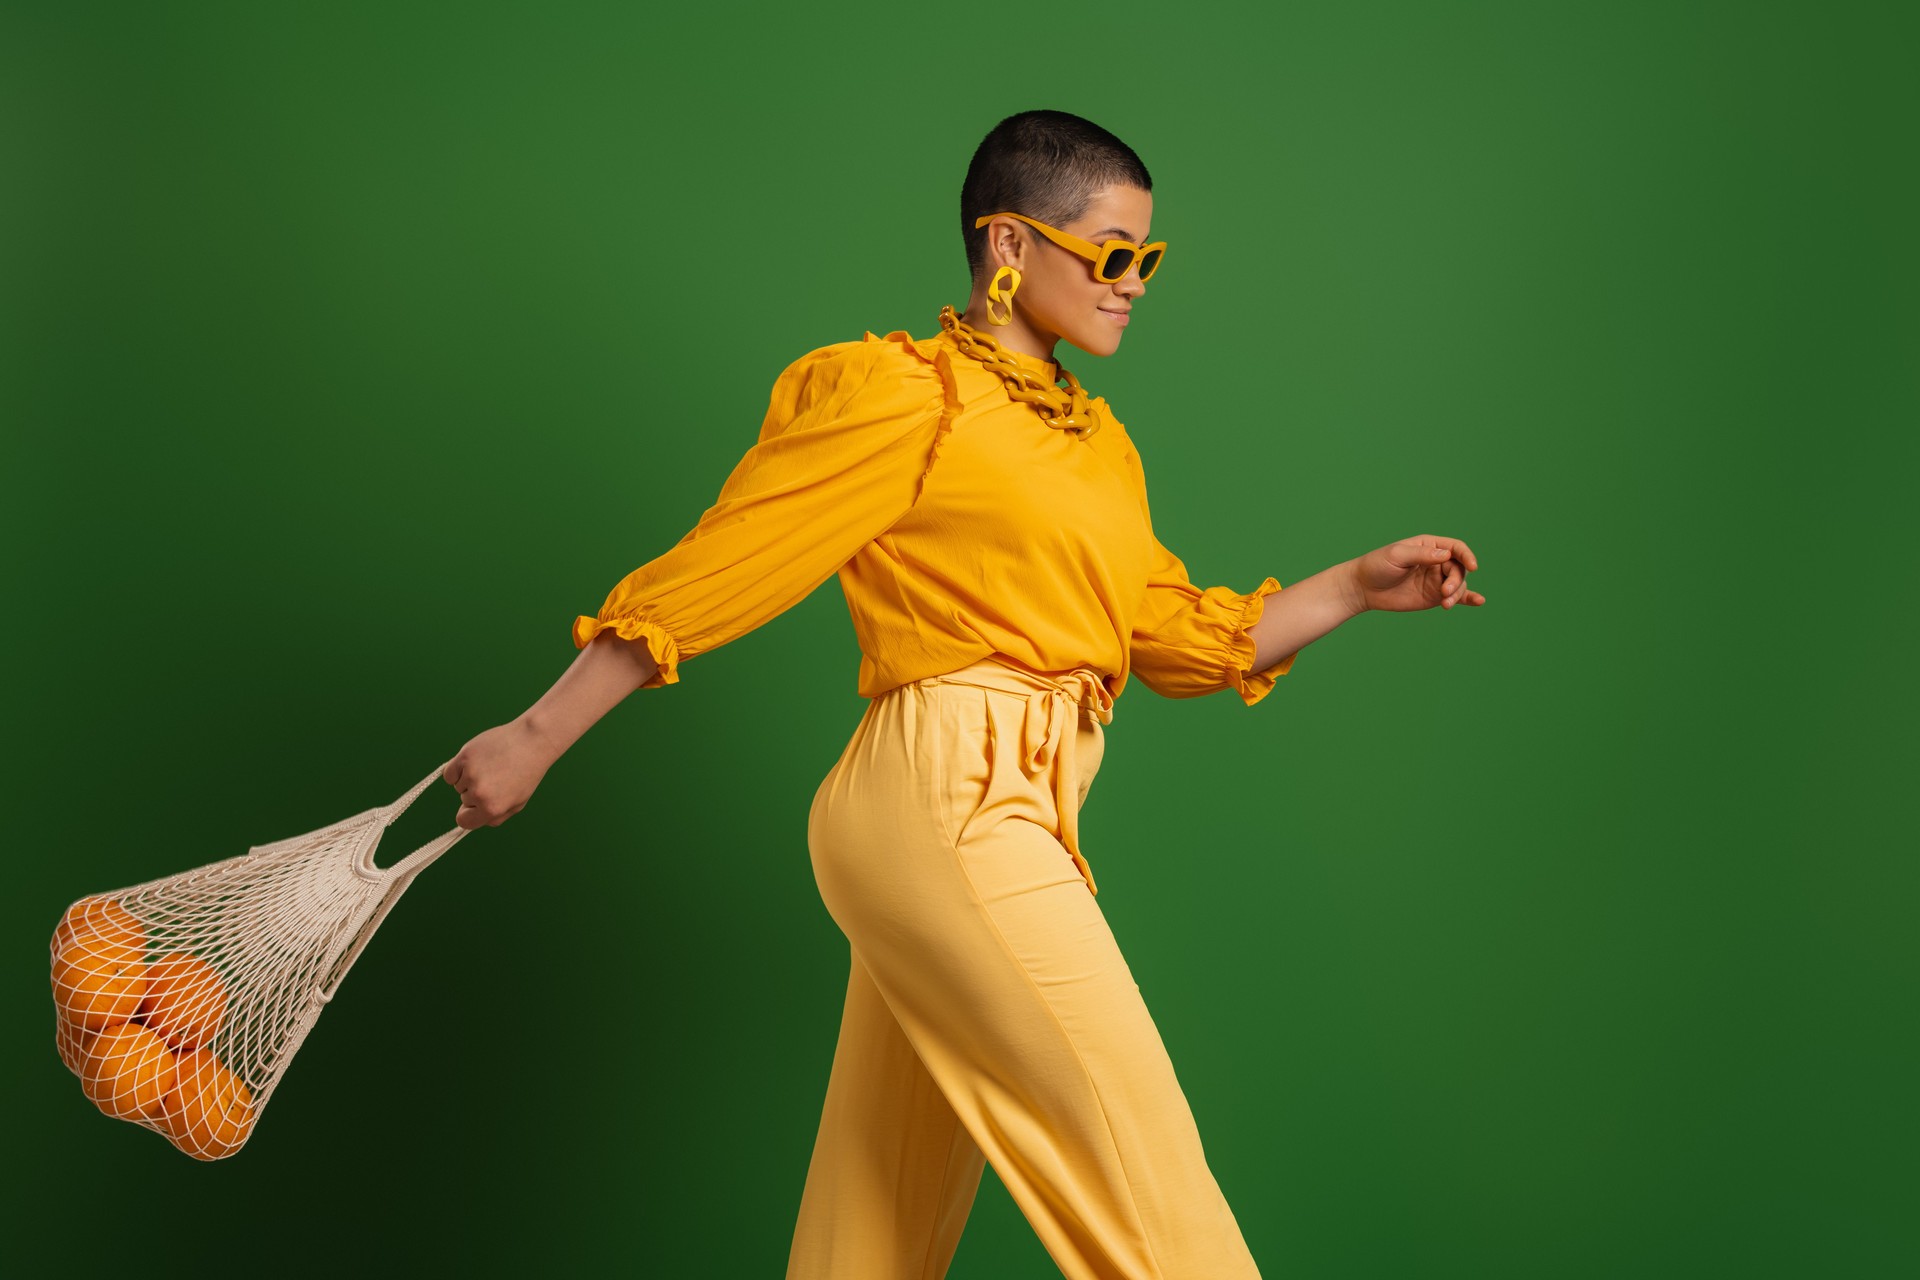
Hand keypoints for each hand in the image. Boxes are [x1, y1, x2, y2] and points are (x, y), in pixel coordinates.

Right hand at [443, 718, 558, 829]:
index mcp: (492, 808)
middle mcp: (479, 794)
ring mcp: (470, 774)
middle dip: (475, 792)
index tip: (475, 805)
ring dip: (468, 778)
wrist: (532, 741)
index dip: (469, 814)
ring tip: (491, 766)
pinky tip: (476, 761)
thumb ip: (495, 817)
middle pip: (464, 800)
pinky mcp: (464, 756)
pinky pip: (449, 772)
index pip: (463, 822)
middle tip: (496, 777)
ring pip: (458, 785)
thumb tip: (474, 819)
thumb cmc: (527, 773)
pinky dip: (458, 769)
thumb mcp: (518, 803)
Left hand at [1348, 536, 1484, 613]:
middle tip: (1443, 593)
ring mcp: (1436, 580)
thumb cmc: (1377, 566)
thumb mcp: (1397, 556)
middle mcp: (1437, 562)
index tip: (1472, 567)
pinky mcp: (1433, 596)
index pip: (1456, 548)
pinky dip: (1468, 599)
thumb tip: (1446, 555)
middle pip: (1459, 569)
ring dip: (1457, 594)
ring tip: (1445, 604)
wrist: (1363, 588)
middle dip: (1456, 582)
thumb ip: (1421, 555)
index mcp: (1429, 546)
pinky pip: (1456, 597)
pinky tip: (1479, 601)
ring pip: (1458, 585)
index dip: (1467, 556)